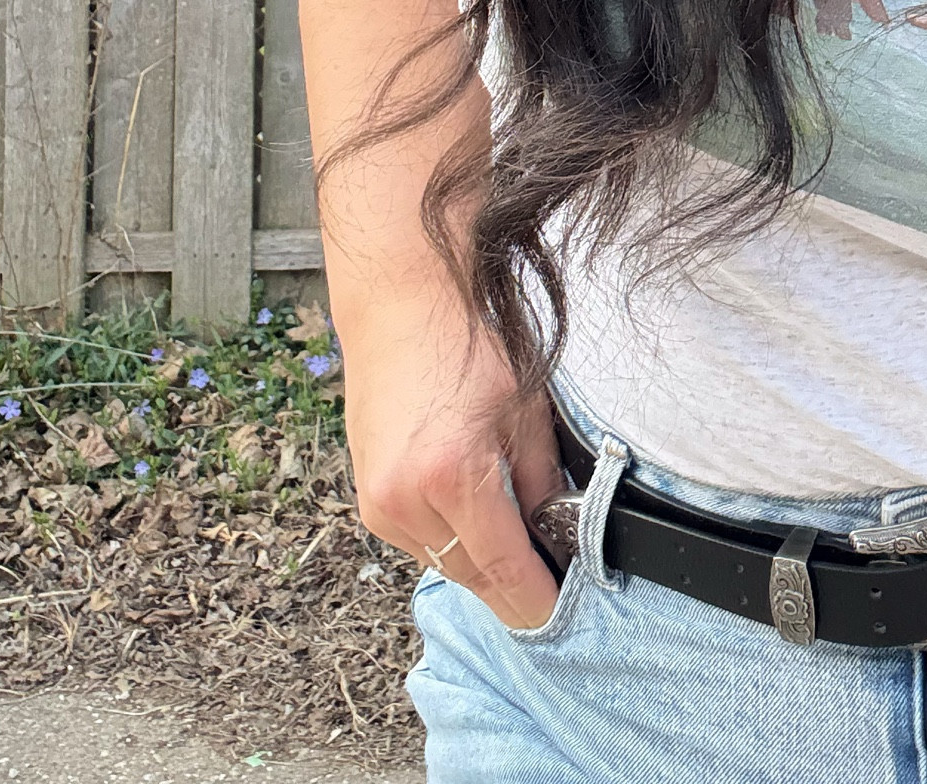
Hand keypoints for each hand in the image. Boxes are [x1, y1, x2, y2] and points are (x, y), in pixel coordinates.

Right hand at [341, 286, 564, 629]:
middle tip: (549, 585)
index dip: (535, 598)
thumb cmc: (465, 350)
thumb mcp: (525, 412)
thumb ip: (542, 482)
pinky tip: (473, 517)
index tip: (560, 614)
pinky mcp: (367, 503)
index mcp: (453, 476)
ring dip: (479, 564)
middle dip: (511, 587)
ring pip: (443, 564)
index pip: (502, 566)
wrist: (398, 314)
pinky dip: (449, 542)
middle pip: (471, 575)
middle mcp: (406, 501)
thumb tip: (559, 536)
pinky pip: (419, 544)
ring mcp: (379, 506)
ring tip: (515, 544)